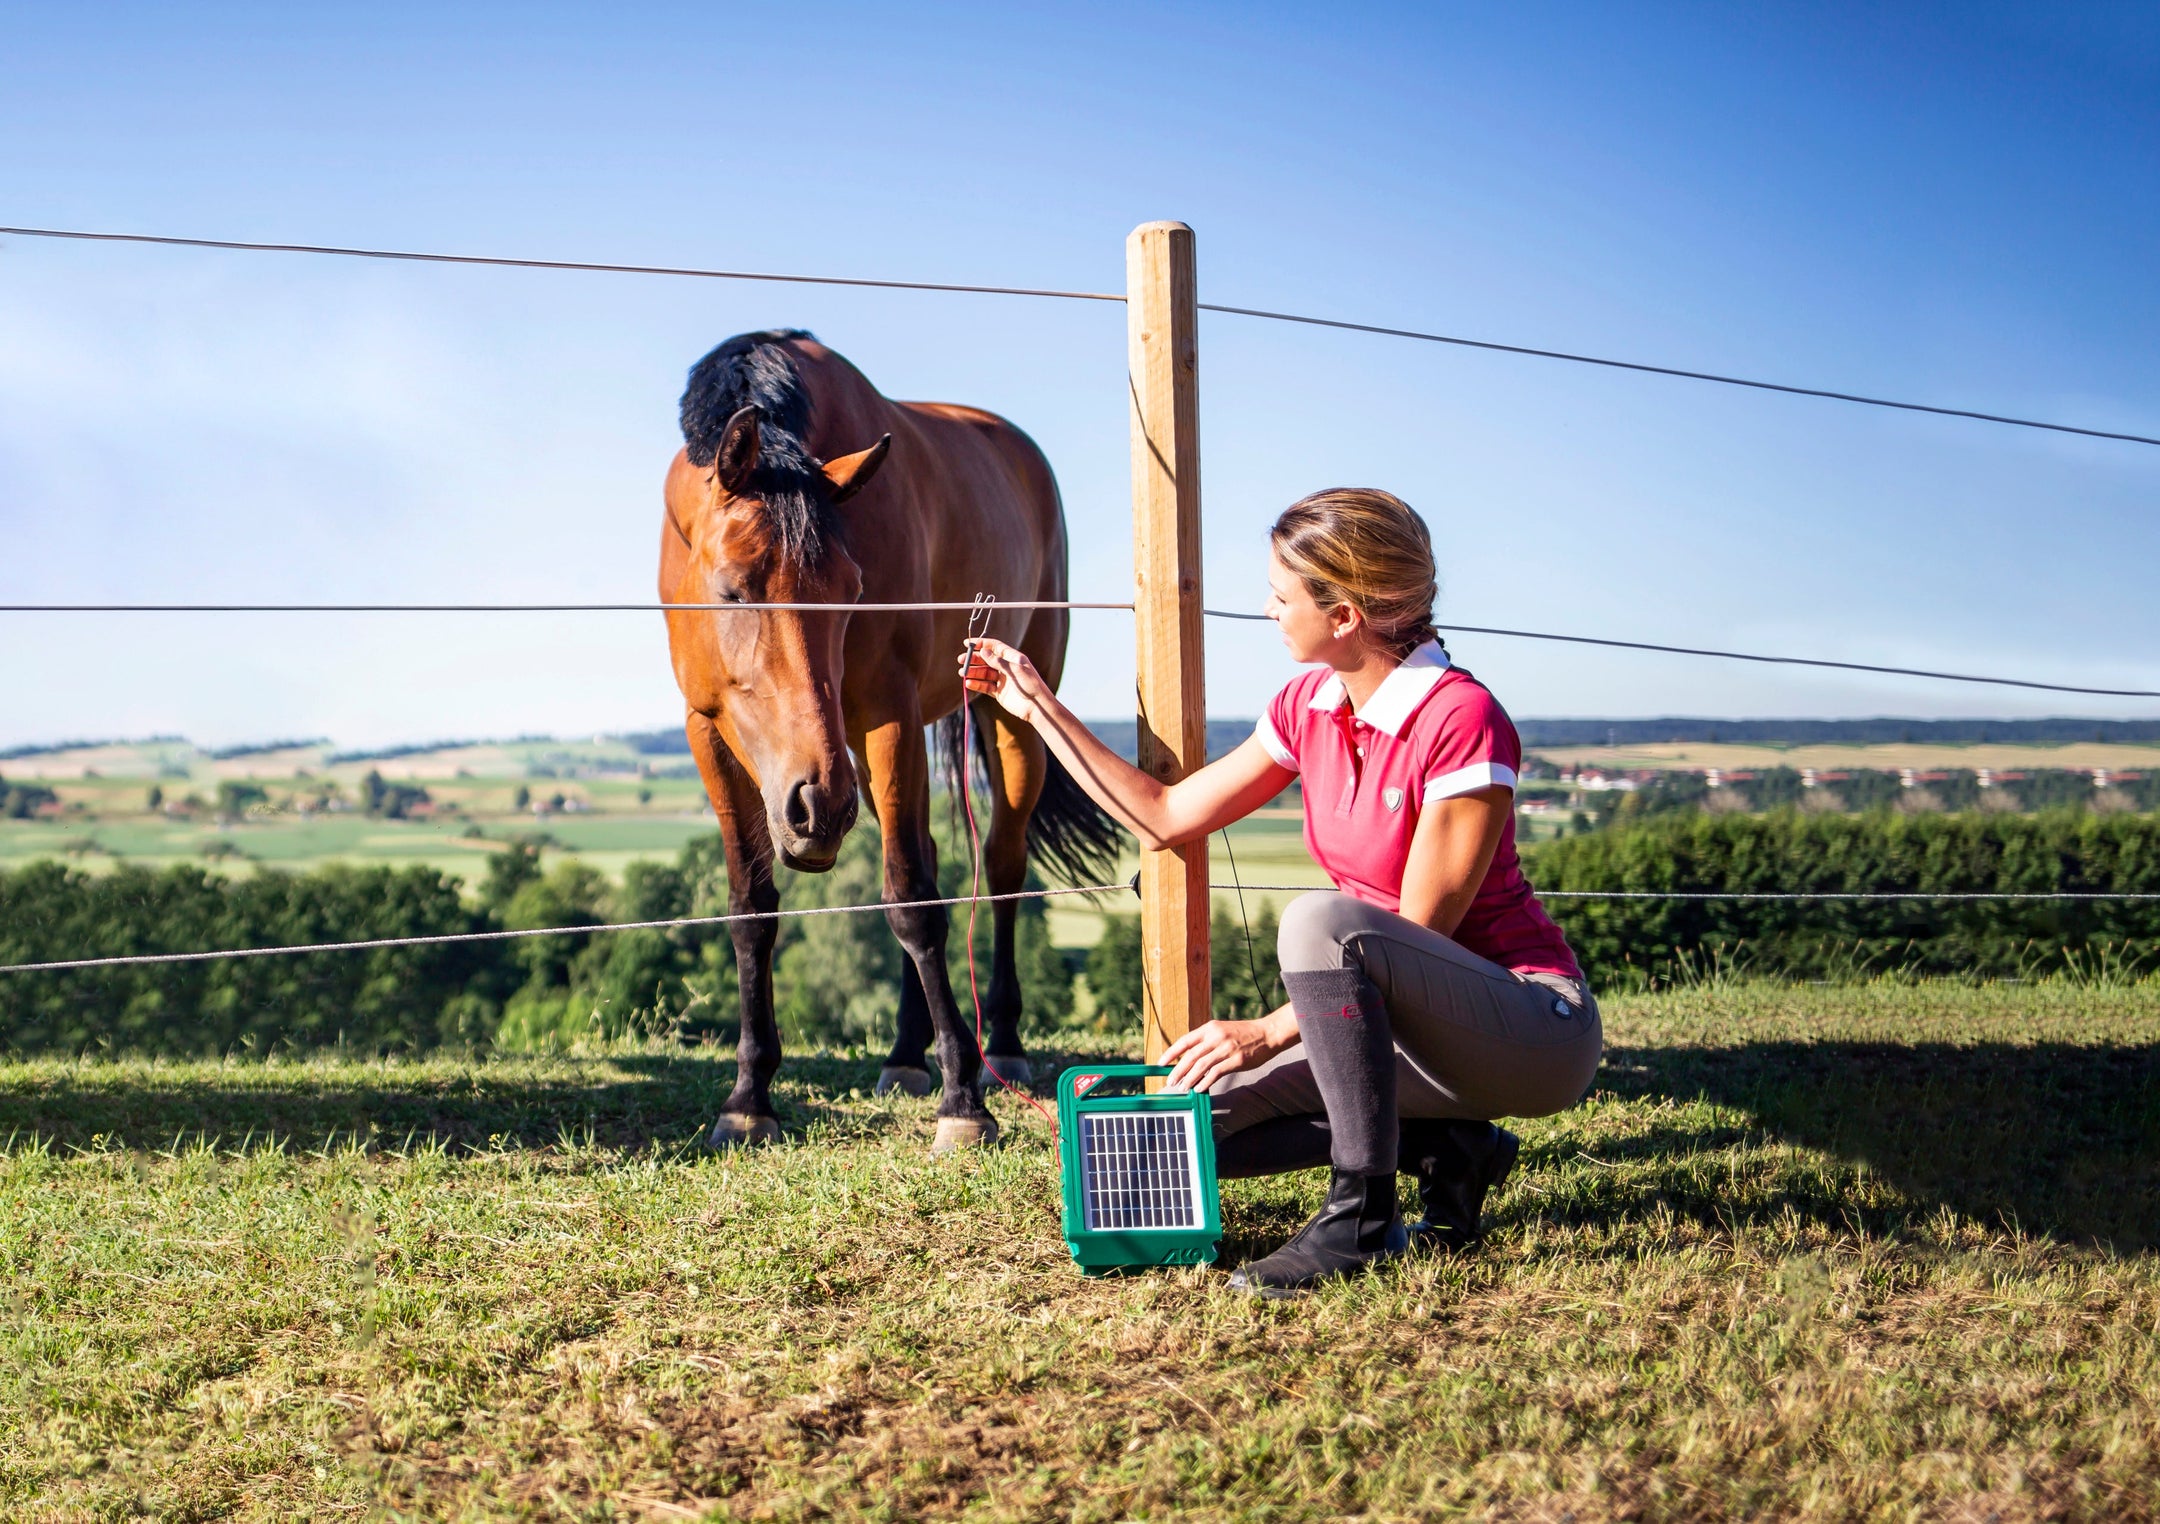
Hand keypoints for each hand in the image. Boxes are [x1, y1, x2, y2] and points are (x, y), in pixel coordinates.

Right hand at [957, 636, 1049, 724]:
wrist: (1036, 706)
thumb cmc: (1030, 685)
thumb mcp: (1015, 670)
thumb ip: (998, 661)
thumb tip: (983, 651)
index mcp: (1012, 658)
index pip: (995, 647)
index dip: (981, 644)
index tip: (967, 643)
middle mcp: (1006, 667)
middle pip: (987, 660)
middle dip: (974, 659)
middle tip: (961, 660)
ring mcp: (1002, 680)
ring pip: (984, 673)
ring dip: (973, 672)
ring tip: (963, 673)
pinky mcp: (999, 692)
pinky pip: (985, 686)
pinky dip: (976, 684)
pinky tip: (969, 683)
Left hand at [1160, 1012, 1297, 1093]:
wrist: (1267, 1033)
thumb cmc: (1243, 1034)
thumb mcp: (1222, 1031)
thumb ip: (1206, 1042)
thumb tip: (1188, 1059)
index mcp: (1210, 1028)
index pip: (1184, 1041)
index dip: (1170, 1053)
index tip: (1160, 1064)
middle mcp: (1216, 1037)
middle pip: (1190, 1056)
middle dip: (1178, 1070)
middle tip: (1170, 1082)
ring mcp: (1226, 1048)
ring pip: (1201, 1066)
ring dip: (1189, 1078)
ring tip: (1182, 1087)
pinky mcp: (1236, 1060)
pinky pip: (1216, 1073)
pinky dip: (1205, 1082)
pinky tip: (1199, 1088)